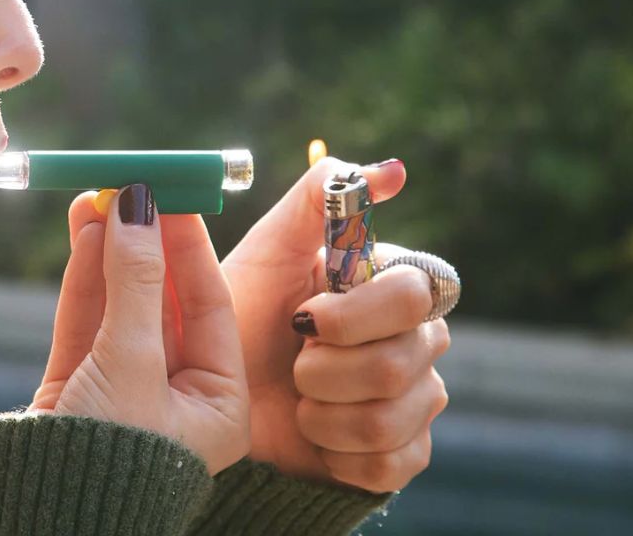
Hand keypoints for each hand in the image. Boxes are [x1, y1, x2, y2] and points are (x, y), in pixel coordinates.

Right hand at [29, 184, 251, 475]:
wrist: (38, 519)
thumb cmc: (109, 459)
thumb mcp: (131, 362)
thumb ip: (135, 280)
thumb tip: (136, 206)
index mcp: (216, 403)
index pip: (210, 304)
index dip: (189, 245)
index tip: (171, 194)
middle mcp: (176, 396)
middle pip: (164, 299)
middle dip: (143, 243)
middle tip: (130, 187)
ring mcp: (124, 390)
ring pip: (120, 305)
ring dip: (108, 252)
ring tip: (96, 196)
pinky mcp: (78, 390)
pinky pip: (87, 323)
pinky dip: (83, 279)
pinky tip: (82, 234)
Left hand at [220, 157, 450, 491]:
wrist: (212, 396)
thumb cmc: (241, 311)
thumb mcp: (268, 247)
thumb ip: (320, 197)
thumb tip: (394, 171)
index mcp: (393, 284)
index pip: (419, 289)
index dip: (360, 312)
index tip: (304, 317)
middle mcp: (417, 339)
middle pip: (405, 361)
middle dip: (327, 367)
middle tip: (292, 360)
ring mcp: (416, 399)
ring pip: (391, 416)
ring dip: (323, 411)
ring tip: (296, 396)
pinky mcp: (402, 453)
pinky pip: (391, 462)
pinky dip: (337, 452)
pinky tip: (313, 433)